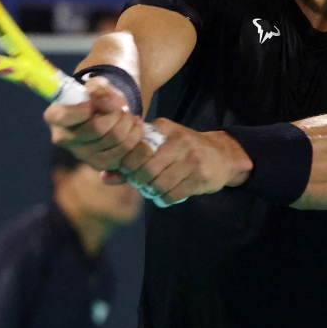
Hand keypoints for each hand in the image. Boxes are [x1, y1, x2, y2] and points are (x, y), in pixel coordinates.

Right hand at [43, 76, 153, 171]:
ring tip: (131, 117)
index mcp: (55, 116)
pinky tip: (135, 129)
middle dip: (117, 115)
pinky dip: (134, 140)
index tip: (95, 103)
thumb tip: (110, 105)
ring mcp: (81, 154)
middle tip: (123, 108)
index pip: (64, 116)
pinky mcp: (98, 165)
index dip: (83, 109)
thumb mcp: (97, 85)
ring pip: (114, 141)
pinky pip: (122, 156)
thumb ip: (101, 90)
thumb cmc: (96, 97)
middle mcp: (64, 139)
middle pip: (97, 129)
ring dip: (129, 126)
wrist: (107, 113)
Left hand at [116, 119, 252, 205]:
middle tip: (142, 184)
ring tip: (154, 190)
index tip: (130, 171)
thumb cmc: (183, 150)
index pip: (135, 149)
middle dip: (140, 182)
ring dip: (152, 192)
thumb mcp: (160, 146)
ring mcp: (191, 158)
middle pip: (146, 170)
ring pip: (159, 184)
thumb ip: (132, 160)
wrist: (222, 155)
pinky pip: (173, 195)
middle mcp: (178, 140)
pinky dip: (164, 199)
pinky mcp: (200, 176)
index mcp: (163, 128)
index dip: (127, 166)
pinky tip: (165, 196)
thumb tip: (104, 176)